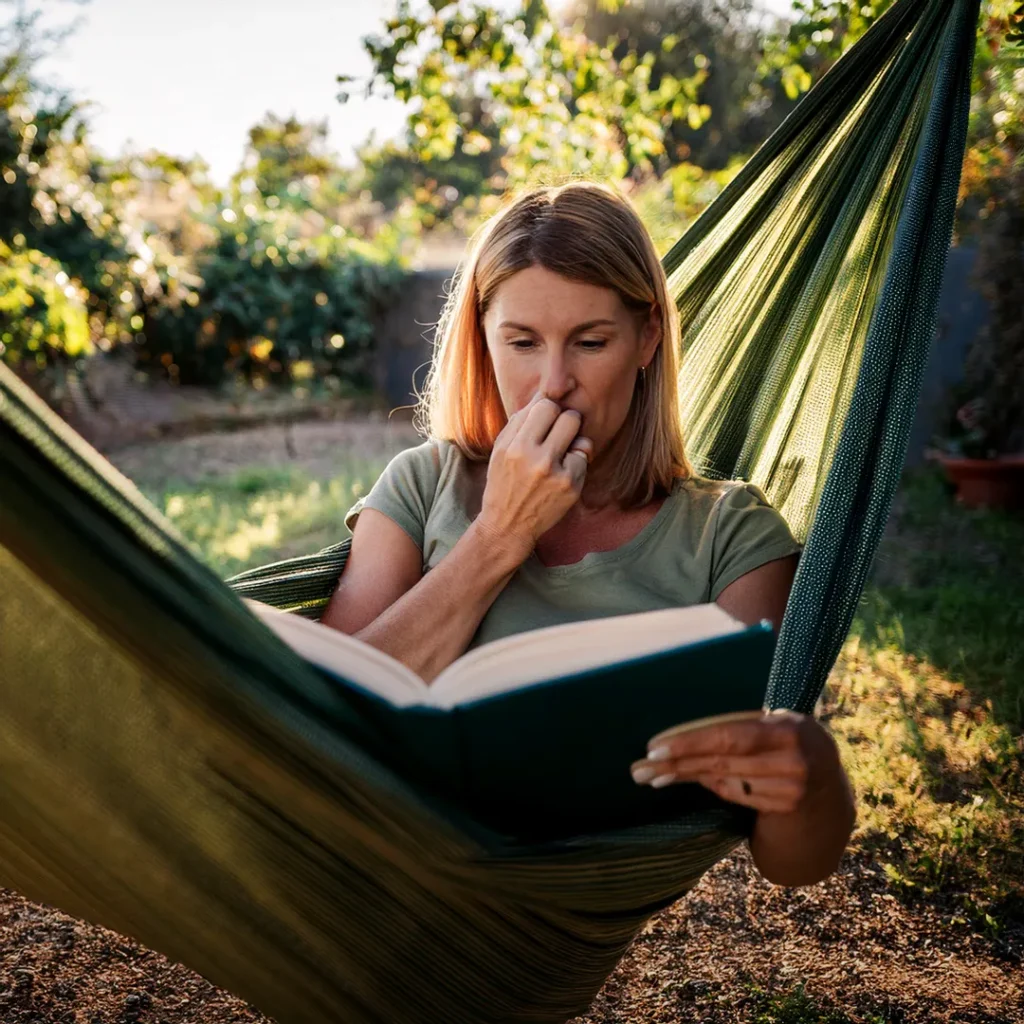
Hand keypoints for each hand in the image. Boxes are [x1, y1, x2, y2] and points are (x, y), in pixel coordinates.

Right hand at [477, 391, 593, 558]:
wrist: (508, 524)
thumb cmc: (504, 481)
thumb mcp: (501, 449)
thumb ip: (520, 420)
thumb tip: (545, 393)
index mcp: (515, 446)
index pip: (546, 405)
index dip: (547, 411)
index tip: (544, 422)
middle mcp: (537, 459)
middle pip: (569, 417)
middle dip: (565, 422)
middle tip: (556, 435)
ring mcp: (557, 475)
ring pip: (581, 437)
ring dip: (573, 441)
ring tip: (560, 453)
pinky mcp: (571, 488)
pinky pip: (583, 459)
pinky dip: (576, 463)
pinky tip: (562, 472)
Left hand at [629, 709, 842, 813]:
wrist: (832, 789)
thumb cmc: (788, 744)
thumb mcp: (774, 728)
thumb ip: (738, 730)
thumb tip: (683, 742)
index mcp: (787, 727)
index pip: (728, 735)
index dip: (689, 742)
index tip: (654, 747)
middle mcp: (795, 758)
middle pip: (720, 761)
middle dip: (676, 764)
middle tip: (640, 768)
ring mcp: (792, 788)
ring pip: (723, 780)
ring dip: (683, 778)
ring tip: (651, 776)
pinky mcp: (786, 808)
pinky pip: (735, 795)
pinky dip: (711, 786)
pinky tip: (688, 780)